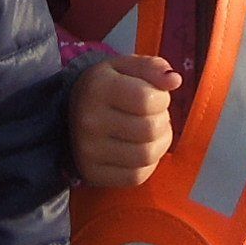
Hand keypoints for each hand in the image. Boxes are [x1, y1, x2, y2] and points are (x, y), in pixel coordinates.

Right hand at [71, 53, 180, 187]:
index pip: (147, 100)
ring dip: (160, 144)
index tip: (156, 96)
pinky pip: (136, 177)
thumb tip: (175, 80)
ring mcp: (89, 151)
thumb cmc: (106, 86)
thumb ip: (153, 67)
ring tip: (152, 133)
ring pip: (146, 156)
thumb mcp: (125, 67)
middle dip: (162, 121)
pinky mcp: (93, 174)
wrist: (70, 112)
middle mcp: (90, 120)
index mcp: (98, 87)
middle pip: (150, 130)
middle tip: (154, 115)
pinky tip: (141, 149)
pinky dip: (148, 164)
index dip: (162, 98)